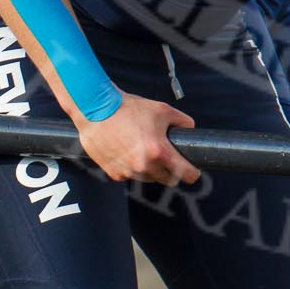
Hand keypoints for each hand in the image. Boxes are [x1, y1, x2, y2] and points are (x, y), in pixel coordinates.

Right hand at [76, 93, 199, 184]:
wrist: (96, 111)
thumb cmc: (128, 109)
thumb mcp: (162, 109)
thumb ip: (182, 121)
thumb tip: (190, 129)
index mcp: (158, 152)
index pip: (184, 174)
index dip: (192, 173)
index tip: (193, 171)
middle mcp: (143, 166)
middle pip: (168, 180)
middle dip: (172, 171)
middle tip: (169, 158)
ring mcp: (128, 172)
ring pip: (149, 178)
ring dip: (151, 169)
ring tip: (144, 149)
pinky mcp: (114, 174)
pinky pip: (130, 176)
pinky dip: (133, 168)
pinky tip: (128, 151)